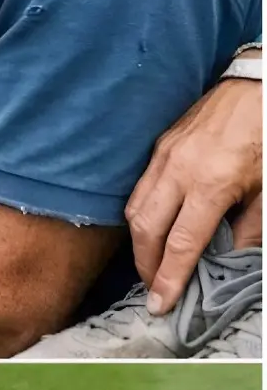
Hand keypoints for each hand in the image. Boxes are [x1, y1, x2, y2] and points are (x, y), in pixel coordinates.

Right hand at [126, 75, 262, 313]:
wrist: (258, 85)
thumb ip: (251, 225)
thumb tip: (231, 258)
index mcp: (210, 184)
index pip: (181, 243)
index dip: (169, 278)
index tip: (159, 304)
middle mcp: (179, 172)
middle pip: (146, 229)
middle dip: (145, 265)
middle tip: (151, 289)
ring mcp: (164, 157)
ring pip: (135, 209)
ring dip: (138, 242)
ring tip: (149, 263)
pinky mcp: (160, 147)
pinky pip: (139, 189)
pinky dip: (140, 215)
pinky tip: (151, 227)